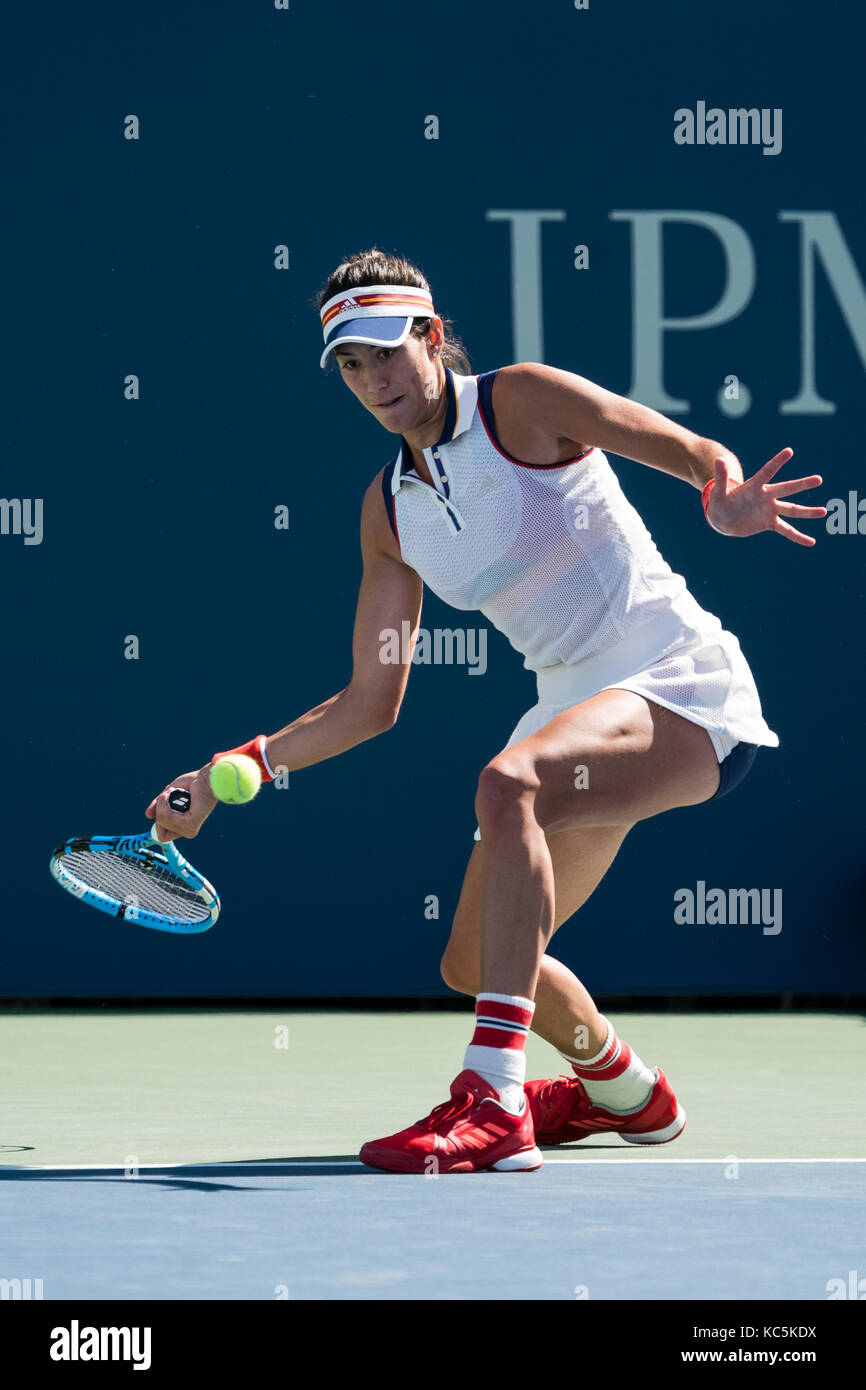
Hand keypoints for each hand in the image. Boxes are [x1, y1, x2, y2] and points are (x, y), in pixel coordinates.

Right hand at [145, 767, 217, 842]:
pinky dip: (166, 804)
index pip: (162, 837)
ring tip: (171, 792)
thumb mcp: (169, 794)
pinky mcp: (191, 824)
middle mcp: (187, 830)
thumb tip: (147, 815)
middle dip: (159, 809)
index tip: (160, 806)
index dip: (157, 824)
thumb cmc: (192, 784)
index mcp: (183, 826)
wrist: (206, 778)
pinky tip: (170, 794)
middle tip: (167, 795)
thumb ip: (159, 806)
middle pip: (159, 829)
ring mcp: (189, 829)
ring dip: (162, 804)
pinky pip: (168, 818)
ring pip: (162, 822)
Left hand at [706, 449, 826, 545]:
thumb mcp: (718, 492)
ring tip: (824, 512)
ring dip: (807, 512)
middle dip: (802, 485)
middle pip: (786, 489)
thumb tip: (719, 459)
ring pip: (791, 509)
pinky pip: (786, 530)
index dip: (777, 462)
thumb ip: (720, 478)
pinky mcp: (770, 523)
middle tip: (819, 479)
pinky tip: (811, 542)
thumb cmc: (720, 503)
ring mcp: (770, 509)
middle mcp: (766, 496)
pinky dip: (797, 536)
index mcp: (755, 486)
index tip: (789, 451)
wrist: (723, 519)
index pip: (767, 471)